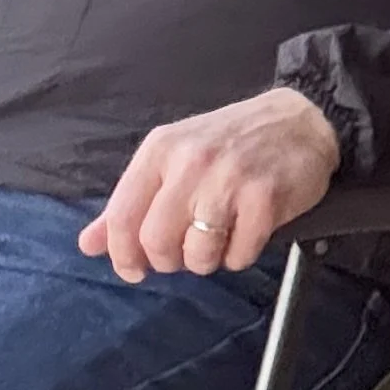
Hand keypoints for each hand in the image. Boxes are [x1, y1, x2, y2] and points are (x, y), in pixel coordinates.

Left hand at [78, 87, 339, 281]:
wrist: (300, 120)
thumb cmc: (230, 143)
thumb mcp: (172, 160)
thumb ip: (129, 202)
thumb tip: (88, 244)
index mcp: (160, 150)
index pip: (123, 217)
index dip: (123, 255)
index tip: (135, 269)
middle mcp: (190, 162)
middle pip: (157, 242)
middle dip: (169, 261)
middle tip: (185, 252)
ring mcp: (229, 180)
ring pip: (198, 254)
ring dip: (207, 261)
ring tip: (219, 240)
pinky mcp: (265, 198)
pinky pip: (239, 255)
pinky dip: (239, 256)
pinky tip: (246, 234)